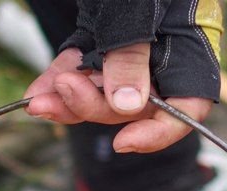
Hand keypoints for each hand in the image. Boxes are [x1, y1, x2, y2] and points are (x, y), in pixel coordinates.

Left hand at [24, 0, 222, 153]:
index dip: (158, 131)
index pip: (187, 105)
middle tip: (63, 90)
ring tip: (40, 100)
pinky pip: (83, 75)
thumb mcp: (133, 8)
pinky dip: (60, 84)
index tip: (123, 141)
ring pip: (103, 95)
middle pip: (135, 104)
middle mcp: (163, 56)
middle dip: (94, 104)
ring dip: (68, 100)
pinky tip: (37, 92)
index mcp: (189, 45)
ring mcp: (131, 52)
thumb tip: (129, 105)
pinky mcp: (101, 45)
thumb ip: (131, 52)